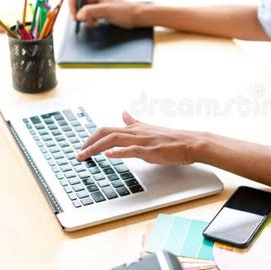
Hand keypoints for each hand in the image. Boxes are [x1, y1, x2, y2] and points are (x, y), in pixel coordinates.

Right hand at [68, 0, 145, 28]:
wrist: (135, 17)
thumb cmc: (124, 11)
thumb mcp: (106, 10)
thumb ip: (91, 11)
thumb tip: (78, 15)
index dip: (71, 6)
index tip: (75, 17)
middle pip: (76, 5)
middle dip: (79, 14)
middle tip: (86, 22)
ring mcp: (95, 5)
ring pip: (82, 13)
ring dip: (85, 20)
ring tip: (94, 23)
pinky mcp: (98, 13)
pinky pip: (88, 17)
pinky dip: (90, 22)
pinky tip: (97, 24)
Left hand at [76, 111, 200, 164]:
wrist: (191, 142)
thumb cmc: (172, 139)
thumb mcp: (149, 128)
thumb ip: (134, 123)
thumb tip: (124, 114)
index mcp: (135, 129)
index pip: (108, 129)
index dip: (92, 137)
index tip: (82, 147)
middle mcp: (136, 132)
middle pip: (106, 132)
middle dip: (88, 143)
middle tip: (78, 155)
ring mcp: (143, 141)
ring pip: (114, 140)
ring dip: (96, 148)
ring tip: (85, 156)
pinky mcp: (151, 151)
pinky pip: (132, 150)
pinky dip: (118, 152)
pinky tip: (108, 155)